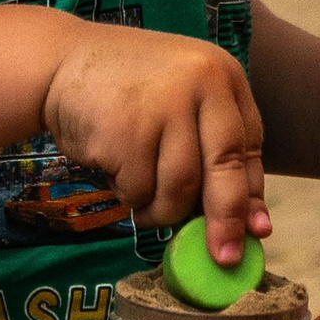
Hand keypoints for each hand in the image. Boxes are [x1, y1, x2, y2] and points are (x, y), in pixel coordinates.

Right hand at [43, 24, 266, 263]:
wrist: (62, 61)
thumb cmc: (131, 91)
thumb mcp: (184, 105)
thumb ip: (218, 154)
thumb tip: (257, 228)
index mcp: (223, 75)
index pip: (248, 146)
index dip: (249, 193)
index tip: (254, 233)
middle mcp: (200, 83)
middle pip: (223, 168)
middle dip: (224, 220)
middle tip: (224, 258)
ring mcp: (163, 105)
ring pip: (179, 188)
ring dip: (162, 209)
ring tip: (142, 196)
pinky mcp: (126, 130)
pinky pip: (139, 190)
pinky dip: (129, 195)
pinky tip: (115, 171)